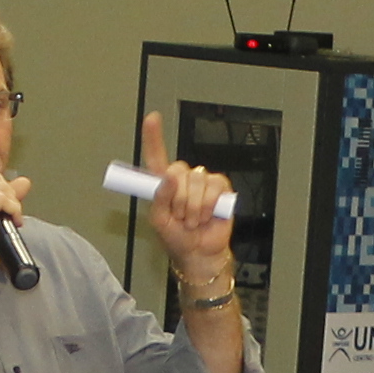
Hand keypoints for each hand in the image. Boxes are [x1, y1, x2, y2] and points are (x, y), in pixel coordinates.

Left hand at [140, 112, 235, 291]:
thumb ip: (159, 198)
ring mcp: (203, 182)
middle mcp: (183, 179)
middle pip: (178, 171)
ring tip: (194, 220)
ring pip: (196, 181)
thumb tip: (169, 177)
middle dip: (178, 199)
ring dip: (194, 207)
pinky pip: (215, 186)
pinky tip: (209, 215)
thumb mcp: (159, 221)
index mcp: (164, 184)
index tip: (152, 118)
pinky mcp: (221, 188)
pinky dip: (209, 204)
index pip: (157, 156)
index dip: (154, 136)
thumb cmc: (178, 238)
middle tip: (181, 218)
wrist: (200, 254)